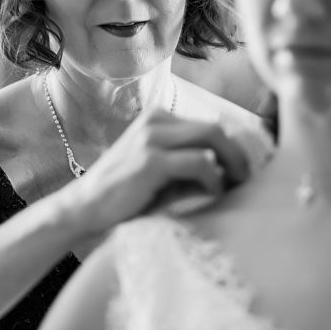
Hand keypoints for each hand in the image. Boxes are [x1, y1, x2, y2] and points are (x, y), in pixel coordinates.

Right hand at [62, 108, 251, 235]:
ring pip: (213, 138)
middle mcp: (156, 121)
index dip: (232, 147)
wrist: (83, 210)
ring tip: (234, 186)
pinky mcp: (151, 160)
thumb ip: (194, 166)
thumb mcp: (164, 174)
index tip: (243, 171)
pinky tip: (213, 193)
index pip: (209, 125)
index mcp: (158, 119)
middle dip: (238, 153)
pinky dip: (214, 178)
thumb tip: (235, 170)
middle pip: (216, 128)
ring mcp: (152, 138)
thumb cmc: (127, 197)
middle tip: (246, 179)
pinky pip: (200, 163)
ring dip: (231, 163)